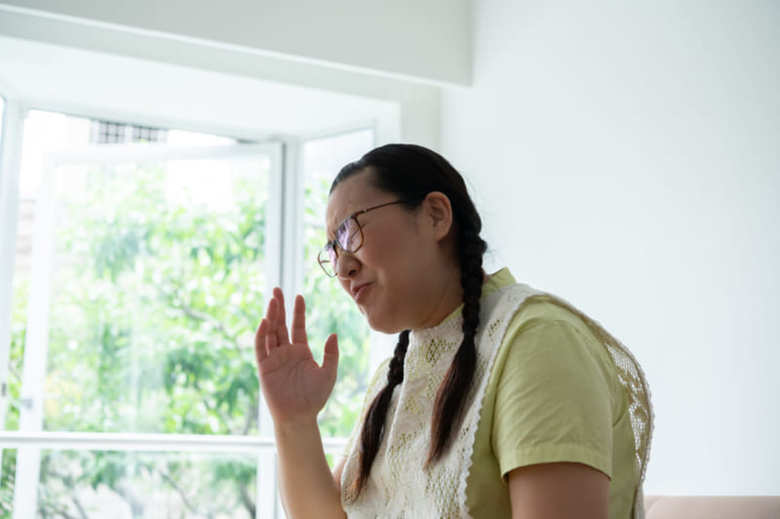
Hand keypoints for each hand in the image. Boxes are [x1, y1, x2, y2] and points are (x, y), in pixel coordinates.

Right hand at [254, 287, 338, 425]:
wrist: (300, 417)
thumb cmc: (315, 397)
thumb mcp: (329, 373)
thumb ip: (331, 354)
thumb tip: (333, 334)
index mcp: (301, 351)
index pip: (298, 326)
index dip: (298, 311)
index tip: (299, 296)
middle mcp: (286, 352)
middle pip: (281, 324)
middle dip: (279, 307)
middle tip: (277, 289)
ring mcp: (274, 358)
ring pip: (270, 332)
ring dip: (270, 316)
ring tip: (272, 300)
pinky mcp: (264, 368)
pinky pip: (261, 348)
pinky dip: (261, 335)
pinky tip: (264, 321)